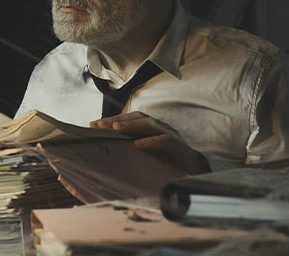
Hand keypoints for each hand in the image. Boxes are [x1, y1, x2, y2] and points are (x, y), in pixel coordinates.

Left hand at [90, 112, 209, 174]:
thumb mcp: (146, 155)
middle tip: (99, 125)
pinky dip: (151, 141)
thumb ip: (131, 149)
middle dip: (117, 120)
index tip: (93, 124)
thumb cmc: (168, 161)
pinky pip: (165, 141)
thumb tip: (109, 151)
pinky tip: (139, 145)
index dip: (112, 120)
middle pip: (137, 118)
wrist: (195, 171)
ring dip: (132, 126)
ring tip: (115, 129)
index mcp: (152, 128)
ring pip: (150, 125)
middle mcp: (160, 127)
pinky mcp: (179, 147)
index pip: (130, 119)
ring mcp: (170, 135)